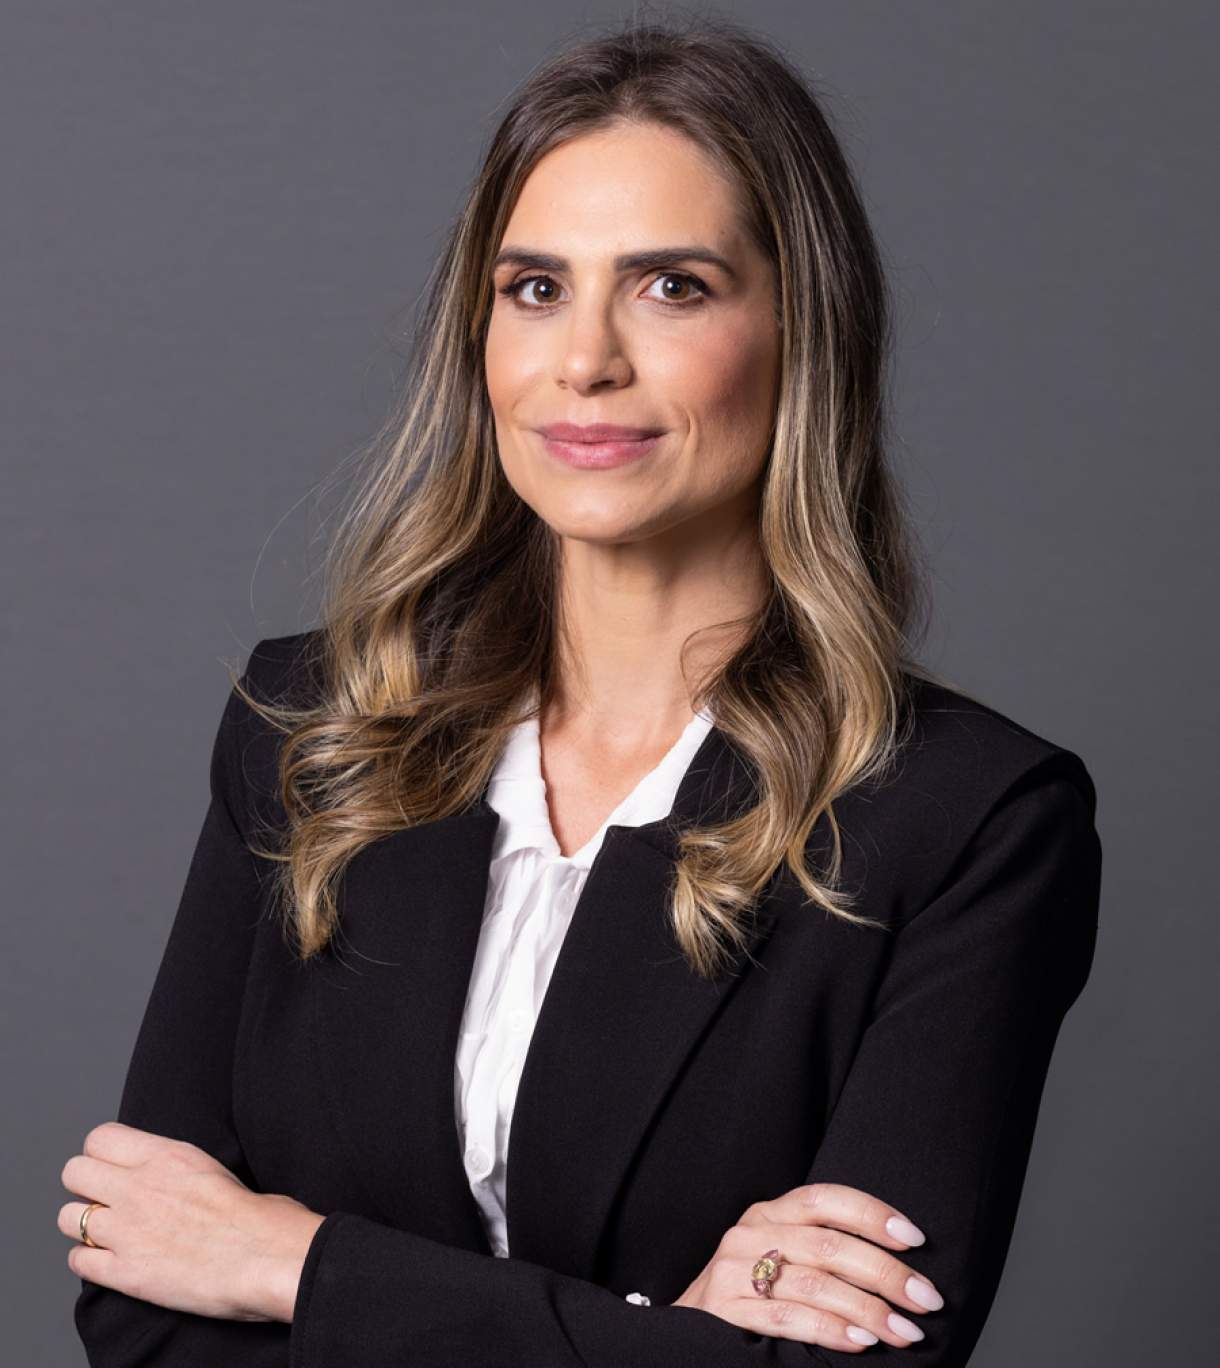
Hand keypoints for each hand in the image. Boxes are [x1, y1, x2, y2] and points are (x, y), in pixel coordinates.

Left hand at [57, 1121, 325, 1323]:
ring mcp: (127, 1231)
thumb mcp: (212, 1168)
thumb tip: (165, 1176)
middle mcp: (138, 1188)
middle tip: (108, 1200)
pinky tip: (112, 1261)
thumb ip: (174, 1167)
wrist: (266, 1258)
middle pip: (74, 1172)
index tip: (114, 1167)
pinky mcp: (125, 1273)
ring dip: (85, 1225)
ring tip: (109, 1232)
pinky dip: (90, 1261)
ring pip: (68, 1218)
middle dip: (87, 1186)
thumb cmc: (256, 1214)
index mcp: (164, 1156)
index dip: (102, 1154)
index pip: (99, 1138)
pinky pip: (78, 1261)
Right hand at [670, 1182, 942, 1352]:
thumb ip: (822, 1249)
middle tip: (926, 1298)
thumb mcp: (780, 1257)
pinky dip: (829, 1330)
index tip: (916, 1238)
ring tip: (905, 1330)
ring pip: (814, 1283)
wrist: (686, 1333)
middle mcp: (751, 1233)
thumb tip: (899, 1262)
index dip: (873, 1214)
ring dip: (868, 1309)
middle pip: (829, 1244)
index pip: (826, 1199)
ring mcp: (734, 1270)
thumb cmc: (750, 1294)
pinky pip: (787, 1318)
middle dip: (885, 1272)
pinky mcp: (725, 1309)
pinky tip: (861, 1342)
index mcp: (769, 1212)